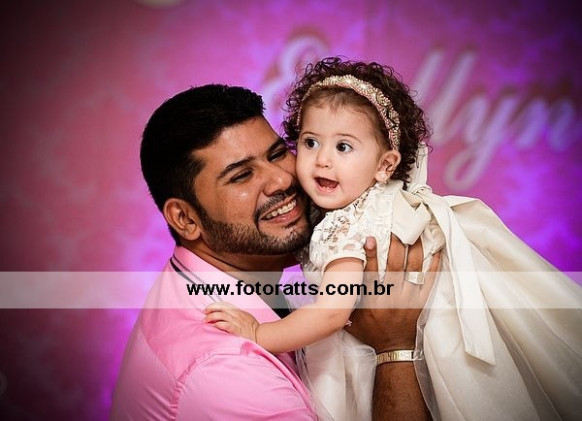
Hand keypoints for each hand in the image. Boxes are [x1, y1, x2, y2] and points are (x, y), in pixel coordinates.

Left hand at [204, 301, 259, 342]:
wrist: (260, 334)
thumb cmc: (252, 327)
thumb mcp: (244, 316)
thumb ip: (235, 315)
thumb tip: (224, 316)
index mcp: (237, 311)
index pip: (224, 304)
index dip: (214, 305)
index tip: (208, 308)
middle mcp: (236, 314)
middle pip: (220, 308)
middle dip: (211, 309)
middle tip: (205, 313)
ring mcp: (236, 321)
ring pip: (220, 315)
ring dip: (211, 317)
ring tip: (206, 320)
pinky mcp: (236, 329)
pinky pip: (225, 325)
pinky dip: (218, 324)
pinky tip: (214, 326)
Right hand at [345, 235, 439, 350]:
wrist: (394, 348)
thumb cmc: (371, 333)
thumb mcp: (352, 320)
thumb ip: (345, 303)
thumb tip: (332, 287)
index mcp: (373, 299)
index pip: (371, 272)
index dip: (370, 255)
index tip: (370, 238)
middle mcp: (391, 295)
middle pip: (394, 265)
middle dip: (396, 245)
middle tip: (397, 228)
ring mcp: (408, 297)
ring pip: (413, 269)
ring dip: (415, 249)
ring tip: (417, 232)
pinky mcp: (421, 300)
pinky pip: (430, 280)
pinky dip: (433, 265)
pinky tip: (437, 250)